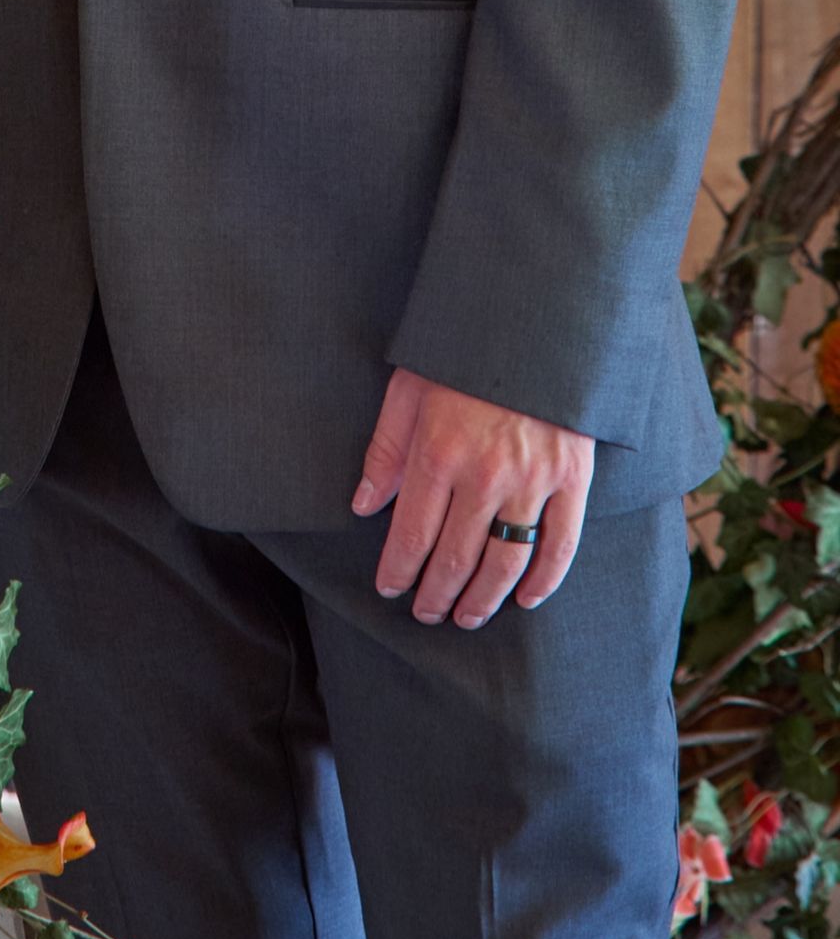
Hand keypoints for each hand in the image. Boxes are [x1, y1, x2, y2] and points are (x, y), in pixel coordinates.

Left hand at [352, 369, 594, 630]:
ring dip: (483, 598)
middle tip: (425, 614)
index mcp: (438, 454)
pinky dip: (546, 580)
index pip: (411, 535)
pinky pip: (561, 544)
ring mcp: (534, 480)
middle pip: (456, 558)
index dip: (398, 570)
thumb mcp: (407, 391)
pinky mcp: (574, 478)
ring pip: (506, 562)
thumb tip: (364, 506)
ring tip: (465, 617)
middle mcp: (485, 476)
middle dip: (436, 594)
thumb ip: (385, 452)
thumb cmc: (460, 356)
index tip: (388, 589)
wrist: (535, 320)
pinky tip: (527, 600)